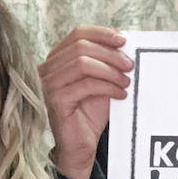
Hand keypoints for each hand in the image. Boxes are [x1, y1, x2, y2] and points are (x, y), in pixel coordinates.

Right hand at [38, 26, 132, 178]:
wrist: (81, 145)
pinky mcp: (55, 100)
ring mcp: (49, 84)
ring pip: (83, 63)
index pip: (78, 33)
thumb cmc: (89, 113)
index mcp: (57, 59)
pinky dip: (107, 87)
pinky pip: (86, 85)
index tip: (124, 40)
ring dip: (110, 71)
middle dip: (110, 54)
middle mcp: (48, 68)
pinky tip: (120, 94)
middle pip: (81, 47)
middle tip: (130, 65)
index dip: (102, 33)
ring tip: (126, 81)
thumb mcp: (101, 81)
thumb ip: (106, 62)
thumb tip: (124, 43)